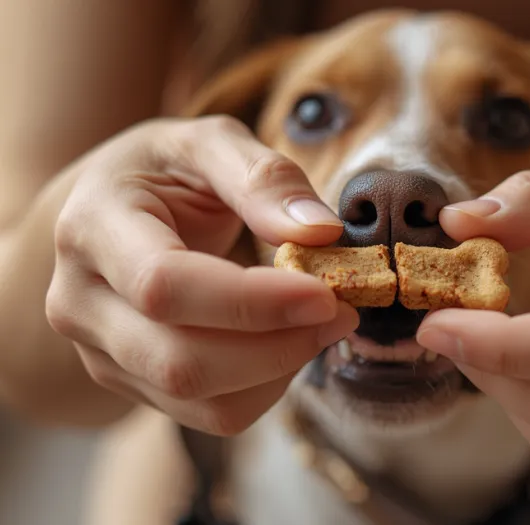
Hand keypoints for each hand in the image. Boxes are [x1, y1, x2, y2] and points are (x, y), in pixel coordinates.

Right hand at [46, 116, 358, 435]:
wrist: (111, 211)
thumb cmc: (165, 171)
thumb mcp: (208, 144)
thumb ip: (264, 177)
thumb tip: (321, 231)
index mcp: (93, 226)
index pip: (164, 285)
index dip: (252, 302)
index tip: (326, 294)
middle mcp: (79, 301)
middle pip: (181, 362)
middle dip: (279, 347)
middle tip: (341, 312)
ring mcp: (100, 351)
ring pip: (198, 400)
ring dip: (279, 372)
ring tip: (320, 325)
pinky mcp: (130, 381)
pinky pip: (208, 414)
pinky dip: (264, 389)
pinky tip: (286, 345)